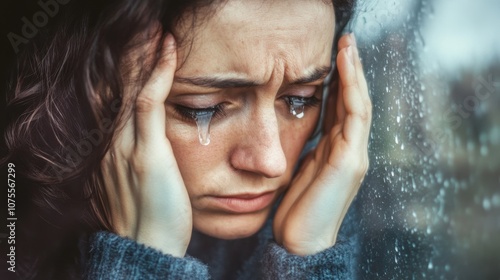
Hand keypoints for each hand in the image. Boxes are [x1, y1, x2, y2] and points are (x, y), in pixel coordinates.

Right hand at [101, 29, 191, 256]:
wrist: (149, 249)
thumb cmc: (151, 219)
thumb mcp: (138, 184)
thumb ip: (139, 160)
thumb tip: (153, 148)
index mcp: (112, 149)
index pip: (117, 99)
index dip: (127, 71)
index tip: (141, 49)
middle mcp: (113, 143)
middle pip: (118, 86)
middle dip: (130, 55)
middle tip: (145, 27)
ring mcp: (126, 147)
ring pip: (130, 87)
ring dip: (142, 54)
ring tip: (154, 28)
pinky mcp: (146, 154)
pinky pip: (148, 102)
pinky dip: (157, 72)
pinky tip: (167, 48)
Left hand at [273, 34, 370, 255]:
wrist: (301, 241)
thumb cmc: (298, 208)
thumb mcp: (301, 168)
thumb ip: (310, 146)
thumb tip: (303, 125)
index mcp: (336, 150)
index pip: (342, 108)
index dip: (340, 81)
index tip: (333, 57)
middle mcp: (350, 149)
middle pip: (354, 101)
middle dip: (351, 70)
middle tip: (346, 41)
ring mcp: (354, 154)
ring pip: (359, 103)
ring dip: (355, 73)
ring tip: (348, 45)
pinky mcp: (351, 161)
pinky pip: (355, 116)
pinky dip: (352, 89)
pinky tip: (347, 68)